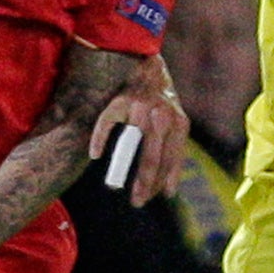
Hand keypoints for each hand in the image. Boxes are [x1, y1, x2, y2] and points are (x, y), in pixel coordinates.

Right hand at [91, 53, 188, 206]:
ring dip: (122, 167)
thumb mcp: (176, 127)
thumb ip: (173, 155)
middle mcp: (161, 115)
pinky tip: (95, 154)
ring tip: (117, 186)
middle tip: (137, 202)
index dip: (162, 181)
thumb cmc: (162, 108)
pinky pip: (106, 123)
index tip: (154, 198)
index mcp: (179, 123)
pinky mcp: (118, 102)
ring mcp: (139, 108)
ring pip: (131, 143)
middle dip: (145, 182)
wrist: (150, 70)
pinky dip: (99, 139)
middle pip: (152, 155)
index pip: (171, 159)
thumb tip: (167, 192)